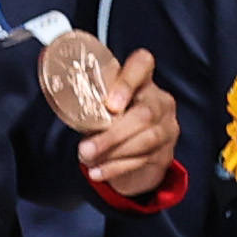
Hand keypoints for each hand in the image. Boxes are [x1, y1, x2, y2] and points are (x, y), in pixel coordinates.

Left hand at [79, 45, 179, 200]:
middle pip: (144, 114)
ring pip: (146, 139)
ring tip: (88, 158)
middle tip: (85, 148)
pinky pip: (142, 160)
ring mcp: (167, 128)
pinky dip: (115, 168)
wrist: (133, 160)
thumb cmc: (111, 125)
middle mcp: (160, 101)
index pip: (143, 64)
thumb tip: (68, 107)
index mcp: (142, 81)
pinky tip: (97, 171)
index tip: (110, 104)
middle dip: (113, 134)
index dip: (127, 81)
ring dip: (112, 152)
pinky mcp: (165, 154)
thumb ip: (93, 105)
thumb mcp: (101, 110)